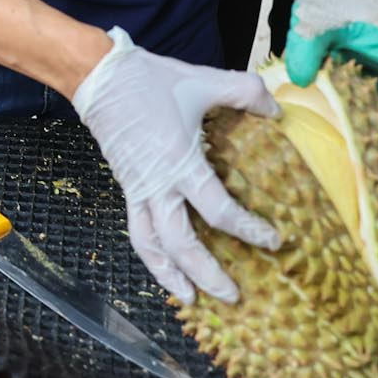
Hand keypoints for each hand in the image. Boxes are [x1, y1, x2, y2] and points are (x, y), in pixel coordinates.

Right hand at [71, 27, 281, 303]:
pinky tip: (166, 265)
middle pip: (180, 244)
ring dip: (170, 276)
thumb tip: (277, 112)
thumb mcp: (204, 80)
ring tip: (191, 299)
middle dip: (207, 274)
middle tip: (233, 296)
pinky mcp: (127, 188)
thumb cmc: (150, 81)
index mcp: (180, 162)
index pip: (218, 210)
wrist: (99, 77)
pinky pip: (138, 231)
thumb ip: (246, 92)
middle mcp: (157, 185)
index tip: (274, 241)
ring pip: (151, 245)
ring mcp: (138, 190)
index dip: (248, 230)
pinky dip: (153, 255)